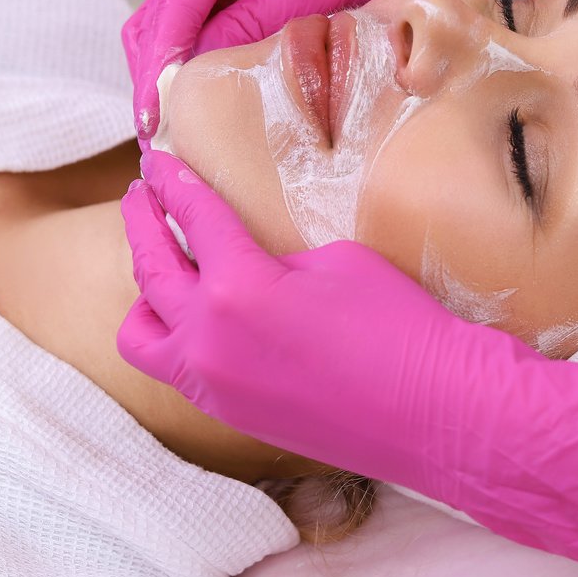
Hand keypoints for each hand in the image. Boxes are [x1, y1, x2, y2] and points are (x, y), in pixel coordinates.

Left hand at [119, 151, 577, 576]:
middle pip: (151, 268)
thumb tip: (256, 264)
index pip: (193, 218)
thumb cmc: (399, 324)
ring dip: (146, 293)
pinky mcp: (231, 414)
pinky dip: (175, 336)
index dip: (174, 183)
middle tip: (142, 195)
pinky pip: (176, 369)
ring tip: (163, 266)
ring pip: (142, 334)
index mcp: (237, 287)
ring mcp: (214, 385)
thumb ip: (277, 258)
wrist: (436, 410)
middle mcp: (209, 339)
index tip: (159, 162)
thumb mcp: (336, 262)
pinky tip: (200, 318)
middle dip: (142, 223)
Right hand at [123, 0, 570, 143]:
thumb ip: (252, 28)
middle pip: (159, 19)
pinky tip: (206, 99)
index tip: (153, 118)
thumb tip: (200, 73)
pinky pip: (203, 26)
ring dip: (172, 72)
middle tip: (159, 135)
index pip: (172, 10)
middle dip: (155, 76)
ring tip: (174, 127)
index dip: (159, 68)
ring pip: (174, 26)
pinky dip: (198, 60)